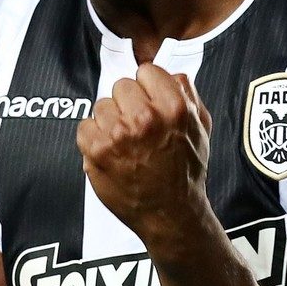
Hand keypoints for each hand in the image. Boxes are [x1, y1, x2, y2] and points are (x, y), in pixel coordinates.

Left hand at [78, 64, 215, 251]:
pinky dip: (93, 138)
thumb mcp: (201, 129)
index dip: (148, 87)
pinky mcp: (96, 151)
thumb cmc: (185, 172)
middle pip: (121, 86)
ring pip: (101, 105)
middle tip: (137, 127)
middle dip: (128, 104)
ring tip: (125, 143)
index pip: (146, 71)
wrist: (170, 214)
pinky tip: (111, 152)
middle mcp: (145, 118)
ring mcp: (117, 134)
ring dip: (110, 121)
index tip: (148, 101)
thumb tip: (171, 74)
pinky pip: (85, 126)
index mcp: (174, 107)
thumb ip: (188, 96)